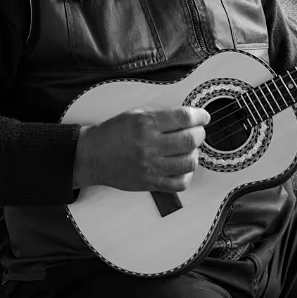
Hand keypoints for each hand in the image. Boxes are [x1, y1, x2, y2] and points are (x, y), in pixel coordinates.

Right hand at [73, 107, 209, 192]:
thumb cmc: (114, 132)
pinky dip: (187, 175)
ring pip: (189, 163)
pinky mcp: (151, 183)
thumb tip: (189, 118)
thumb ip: (162, 116)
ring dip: (194, 154)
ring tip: (188, 150)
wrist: (93, 155)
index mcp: (146, 124)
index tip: (203, 117)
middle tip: (197, 132)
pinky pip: (180, 183)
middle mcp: (149, 145)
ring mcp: (151, 167)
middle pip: (190, 140)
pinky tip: (181, 167)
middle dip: (199, 134)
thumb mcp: (135, 114)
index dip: (199, 116)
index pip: (184, 118)